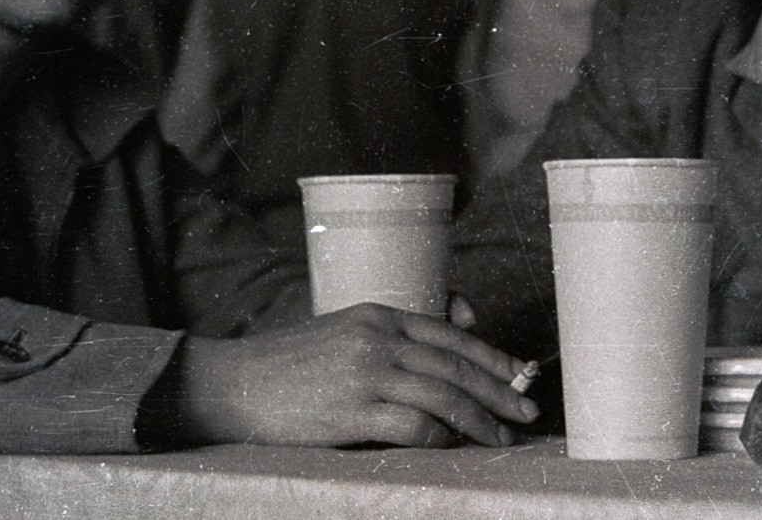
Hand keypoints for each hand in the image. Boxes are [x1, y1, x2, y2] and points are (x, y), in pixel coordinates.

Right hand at [164, 302, 540, 448]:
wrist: (233, 384)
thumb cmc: (289, 363)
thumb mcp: (343, 332)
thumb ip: (391, 337)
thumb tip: (450, 337)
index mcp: (377, 315)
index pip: (451, 333)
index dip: (492, 356)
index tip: (521, 374)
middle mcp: (377, 339)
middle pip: (456, 365)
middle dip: (500, 391)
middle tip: (529, 412)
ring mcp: (365, 375)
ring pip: (443, 397)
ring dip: (480, 421)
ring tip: (501, 438)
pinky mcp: (351, 413)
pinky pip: (414, 426)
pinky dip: (442, 438)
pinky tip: (454, 447)